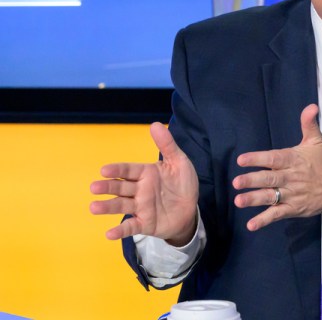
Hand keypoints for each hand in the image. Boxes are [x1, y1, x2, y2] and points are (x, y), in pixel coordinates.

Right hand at [89, 123, 198, 244]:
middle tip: (94, 187)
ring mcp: (140, 207)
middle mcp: (139, 189)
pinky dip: (120, 230)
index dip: (117, 169)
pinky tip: (109, 234)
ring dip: (108, 207)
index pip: (128, 170)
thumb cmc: (181, 183)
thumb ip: (167, 145)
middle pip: (120, 187)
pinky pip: (131, 226)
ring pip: (121, 205)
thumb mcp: (179, 162)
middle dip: (107, 187)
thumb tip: (155, 124)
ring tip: (94, 207)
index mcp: (146, 173)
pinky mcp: (145, 223)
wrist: (190, 209)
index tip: (104, 170)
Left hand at [233, 104, 321, 230]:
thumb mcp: (318, 141)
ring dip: (254, 199)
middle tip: (236, 182)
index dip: (257, 159)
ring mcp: (293, 194)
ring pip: (271, 197)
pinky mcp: (295, 208)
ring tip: (239, 201)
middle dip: (253, 180)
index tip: (241, 160)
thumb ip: (309, 123)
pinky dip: (265, 220)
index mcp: (295, 159)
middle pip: (270, 179)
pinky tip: (251, 225)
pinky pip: (278, 214)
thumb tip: (311, 106)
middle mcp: (292, 177)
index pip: (274, 158)